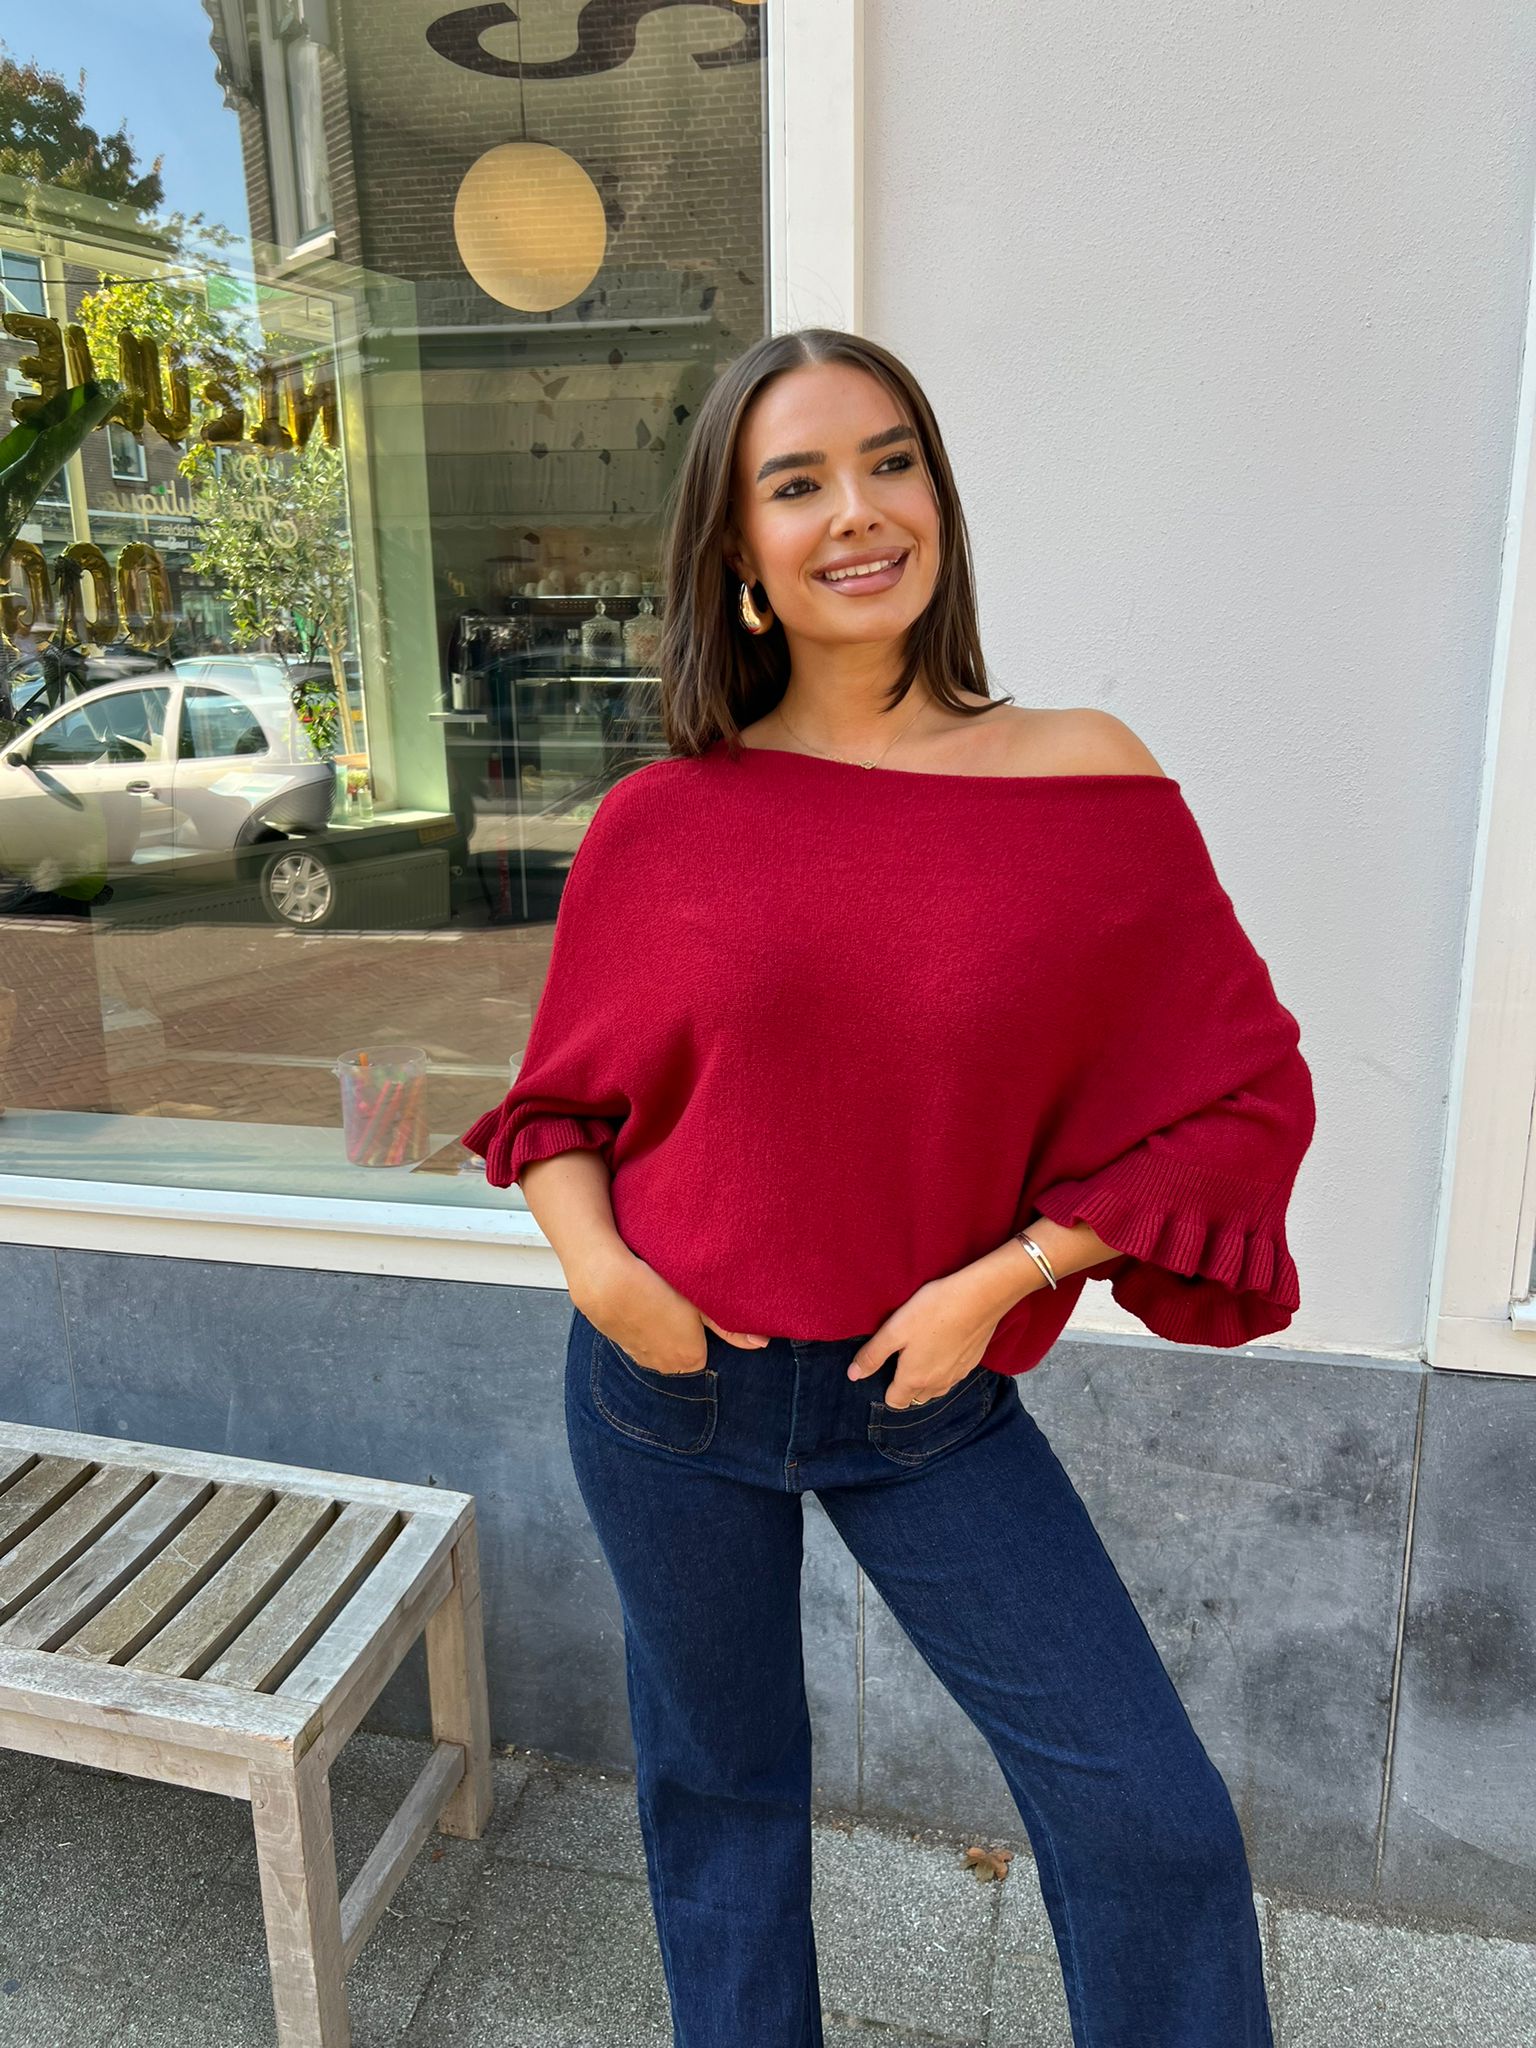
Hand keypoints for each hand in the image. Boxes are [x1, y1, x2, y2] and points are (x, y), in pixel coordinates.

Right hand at [576, 1247, 770, 1374]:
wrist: (606, 1282)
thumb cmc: (658, 1288)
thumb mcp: (700, 1302)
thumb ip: (730, 1327)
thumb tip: (762, 1343)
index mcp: (691, 1359)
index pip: (708, 1345)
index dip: (702, 1322)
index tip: (693, 1303)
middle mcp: (667, 1367)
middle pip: (685, 1348)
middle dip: (681, 1329)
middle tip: (674, 1299)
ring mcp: (642, 1359)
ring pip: (661, 1343)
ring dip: (659, 1327)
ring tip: (654, 1299)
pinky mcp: (621, 1347)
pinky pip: (639, 1338)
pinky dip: (639, 1324)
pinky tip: (637, 1303)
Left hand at [845, 1271, 1014, 1408]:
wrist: (980, 1298)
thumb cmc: (933, 1311)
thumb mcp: (894, 1330)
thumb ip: (873, 1355)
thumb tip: (853, 1375)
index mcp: (915, 1379)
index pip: (895, 1402)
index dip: (886, 1389)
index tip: (885, 1369)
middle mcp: (937, 1384)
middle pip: (916, 1398)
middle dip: (906, 1387)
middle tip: (901, 1359)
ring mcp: (958, 1375)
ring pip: (936, 1389)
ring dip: (926, 1379)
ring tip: (921, 1353)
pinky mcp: (972, 1363)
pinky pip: (953, 1376)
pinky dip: (945, 1368)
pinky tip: (943, 1346)